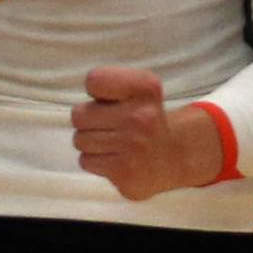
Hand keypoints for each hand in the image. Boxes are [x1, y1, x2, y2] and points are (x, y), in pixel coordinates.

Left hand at [71, 68, 223, 199]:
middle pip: (79, 115)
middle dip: (87, 120)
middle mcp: (141, 117)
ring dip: (91, 142)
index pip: (94, 80)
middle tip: (109, 125)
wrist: (174, 156)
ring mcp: (133, 147)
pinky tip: (114, 158)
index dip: (95, 90)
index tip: (108, 98)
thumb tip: (81, 105)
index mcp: (146, 89)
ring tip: (113, 142)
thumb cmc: (144, 118)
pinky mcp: (124, 172)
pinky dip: (95, 161)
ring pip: (79, 140)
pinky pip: (85, 161)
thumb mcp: (139, 87)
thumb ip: (109, 83)